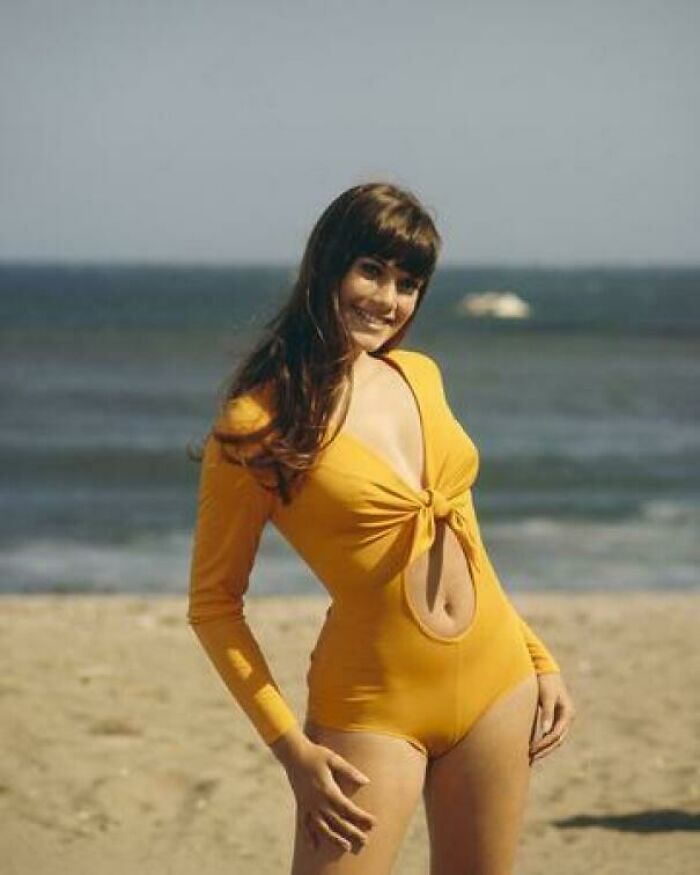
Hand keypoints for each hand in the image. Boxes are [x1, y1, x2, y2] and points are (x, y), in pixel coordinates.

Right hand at [282, 738, 376, 853]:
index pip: (348, 808)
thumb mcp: (334, 759)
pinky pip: (305, 825)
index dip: (361, 817)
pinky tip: (314, 848)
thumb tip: (366, 782)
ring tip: (346, 847)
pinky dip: (309, 837)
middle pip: (337, 821)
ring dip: (334, 838)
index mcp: (328, 790)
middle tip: (365, 841)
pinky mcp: (301, 806)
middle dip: (352, 832)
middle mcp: (318, 802)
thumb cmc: (316, 754)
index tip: (373, 823)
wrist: (293, 754)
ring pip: (323, 827)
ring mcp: (309, 806)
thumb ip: (350, 771)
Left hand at [529, 671, 575, 763]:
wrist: (545, 667)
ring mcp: (562, 717)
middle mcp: (567, 717)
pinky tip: (533, 745)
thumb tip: (546, 732)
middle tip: (530, 758)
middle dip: (544, 749)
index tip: (531, 750)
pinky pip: (550, 732)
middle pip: (557, 740)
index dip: (544, 744)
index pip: (556, 734)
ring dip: (544, 747)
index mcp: (568, 713)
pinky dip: (543, 740)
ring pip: (554, 738)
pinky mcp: (555, 716)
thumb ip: (547, 713)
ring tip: (530, 756)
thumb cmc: (545, 680)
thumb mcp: (546, 696)